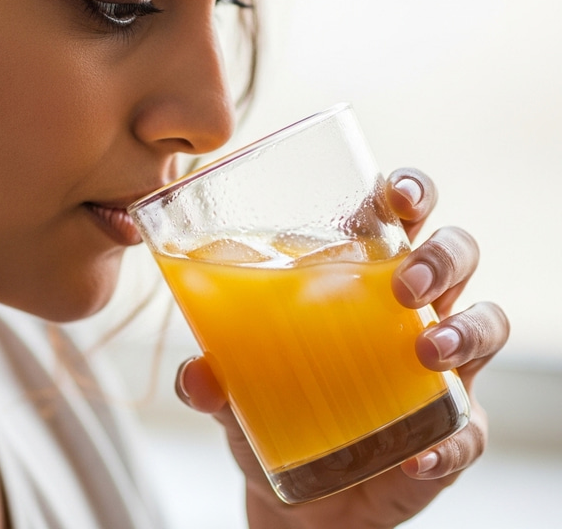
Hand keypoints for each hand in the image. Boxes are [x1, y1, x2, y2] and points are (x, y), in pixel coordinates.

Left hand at [174, 167, 509, 528]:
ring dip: (467, 330)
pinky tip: (419, 456)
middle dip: (440, 256)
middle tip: (405, 285)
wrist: (304, 492)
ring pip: (487, 322)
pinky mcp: (454, 427)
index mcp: (362, 272)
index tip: (394, 195)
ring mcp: (440, 366)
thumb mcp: (237, 385)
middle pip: (456, 252)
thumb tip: (196, 375)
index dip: (409, 191)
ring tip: (428, 352)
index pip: (400, 212)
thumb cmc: (277, 403)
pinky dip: (452, 440)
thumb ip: (212, 376)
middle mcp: (411, 307)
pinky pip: (472, 427)